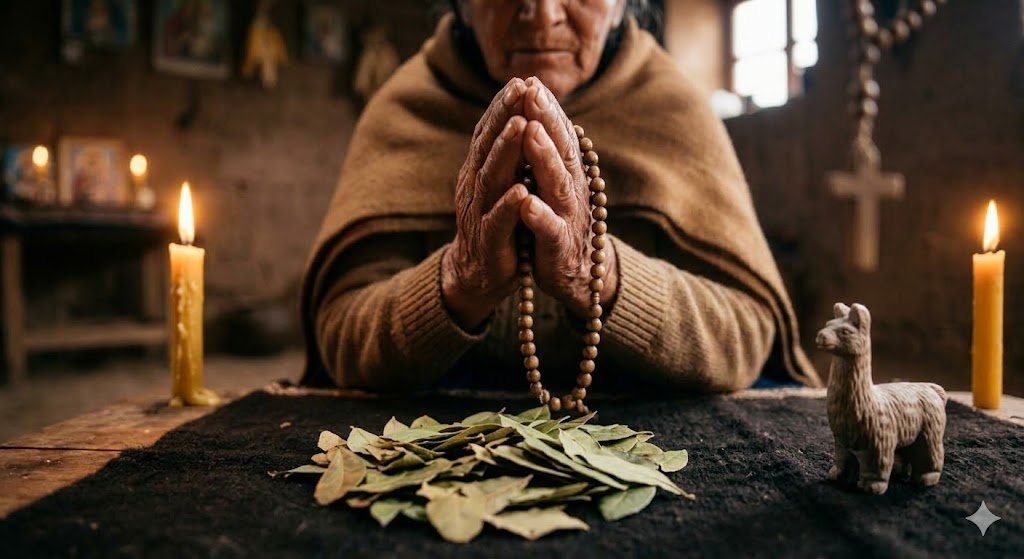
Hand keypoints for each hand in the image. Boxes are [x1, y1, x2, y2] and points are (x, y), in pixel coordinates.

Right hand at [442, 78, 529, 328]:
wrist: (479, 274)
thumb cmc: (498, 224)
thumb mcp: (500, 184)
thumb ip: (507, 156)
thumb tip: (522, 115)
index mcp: (480, 171)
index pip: (489, 133)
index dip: (502, 107)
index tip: (521, 80)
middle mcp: (475, 187)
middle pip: (488, 146)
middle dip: (503, 117)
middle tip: (520, 89)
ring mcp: (480, 214)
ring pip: (492, 178)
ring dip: (506, 151)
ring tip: (520, 126)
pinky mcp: (490, 242)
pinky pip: (498, 222)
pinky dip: (509, 205)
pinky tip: (521, 191)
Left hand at [519, 78, 617, 316]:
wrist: (576, 276)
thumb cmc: (558, 223)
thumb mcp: (554, 185)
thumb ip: (549, 154)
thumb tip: (539, 112)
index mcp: (566, 173)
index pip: (557, 134)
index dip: (546, 108)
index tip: (529, 80)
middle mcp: (571, 189)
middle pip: (560, 149)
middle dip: (547, 120)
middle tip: (532, 91)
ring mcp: (566, 217)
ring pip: (556, 184)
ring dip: (544, 158)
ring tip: (531, 133)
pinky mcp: (558, 246)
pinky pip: (549, 229)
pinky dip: (538, 215)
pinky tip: (525, 201)